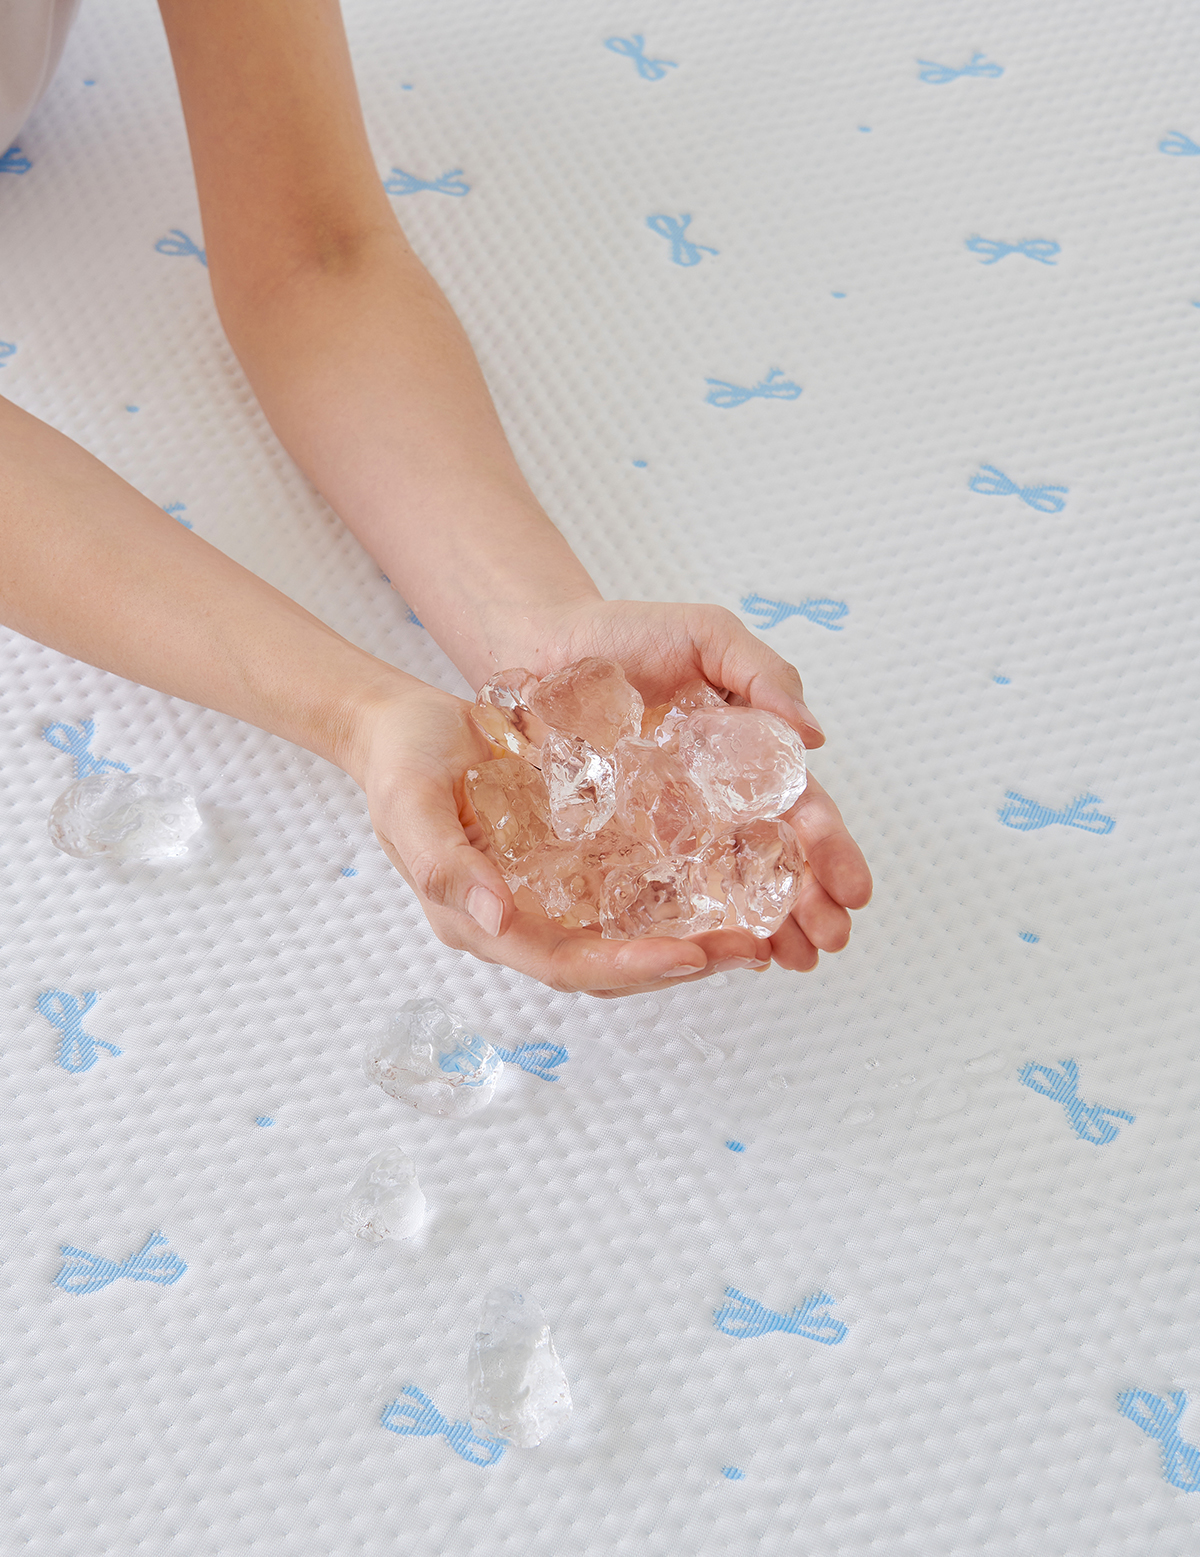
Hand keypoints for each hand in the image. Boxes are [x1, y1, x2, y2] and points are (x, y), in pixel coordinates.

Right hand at [349, 677, 775, 996]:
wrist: (401, 725)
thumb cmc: (400, 760)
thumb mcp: (408, 803)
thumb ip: (443, 863)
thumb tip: (497, 919)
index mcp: (480, 923)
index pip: (566, 964)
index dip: (630, 965)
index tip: (692, 954)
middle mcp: (518, 923)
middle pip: (608, 965)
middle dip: (680, 963)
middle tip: (752, 950)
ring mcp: (544, 899)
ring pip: (625, 938)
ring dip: (689, 941)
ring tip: (757, 933)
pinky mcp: (566, 867)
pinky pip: (625, 897)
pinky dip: (674, 902)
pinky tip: (724, 886)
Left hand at [507, 598, 873, 972]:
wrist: (539, 646)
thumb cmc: (625, 634)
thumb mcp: (707, 635)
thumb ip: (764, 674)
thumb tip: (815, 738)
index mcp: (747, 753)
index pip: (801, 808)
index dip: (830, 849)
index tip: (853, 889)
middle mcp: (717, 798)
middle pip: (776, 859)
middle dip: (811, 902)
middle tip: (831, 940)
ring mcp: (671, 825)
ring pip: (730, 884)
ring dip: (769, 926)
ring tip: (794, 961)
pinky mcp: (621, 842)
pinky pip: (659, 889)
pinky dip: (693, 924)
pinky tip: (717, 954)